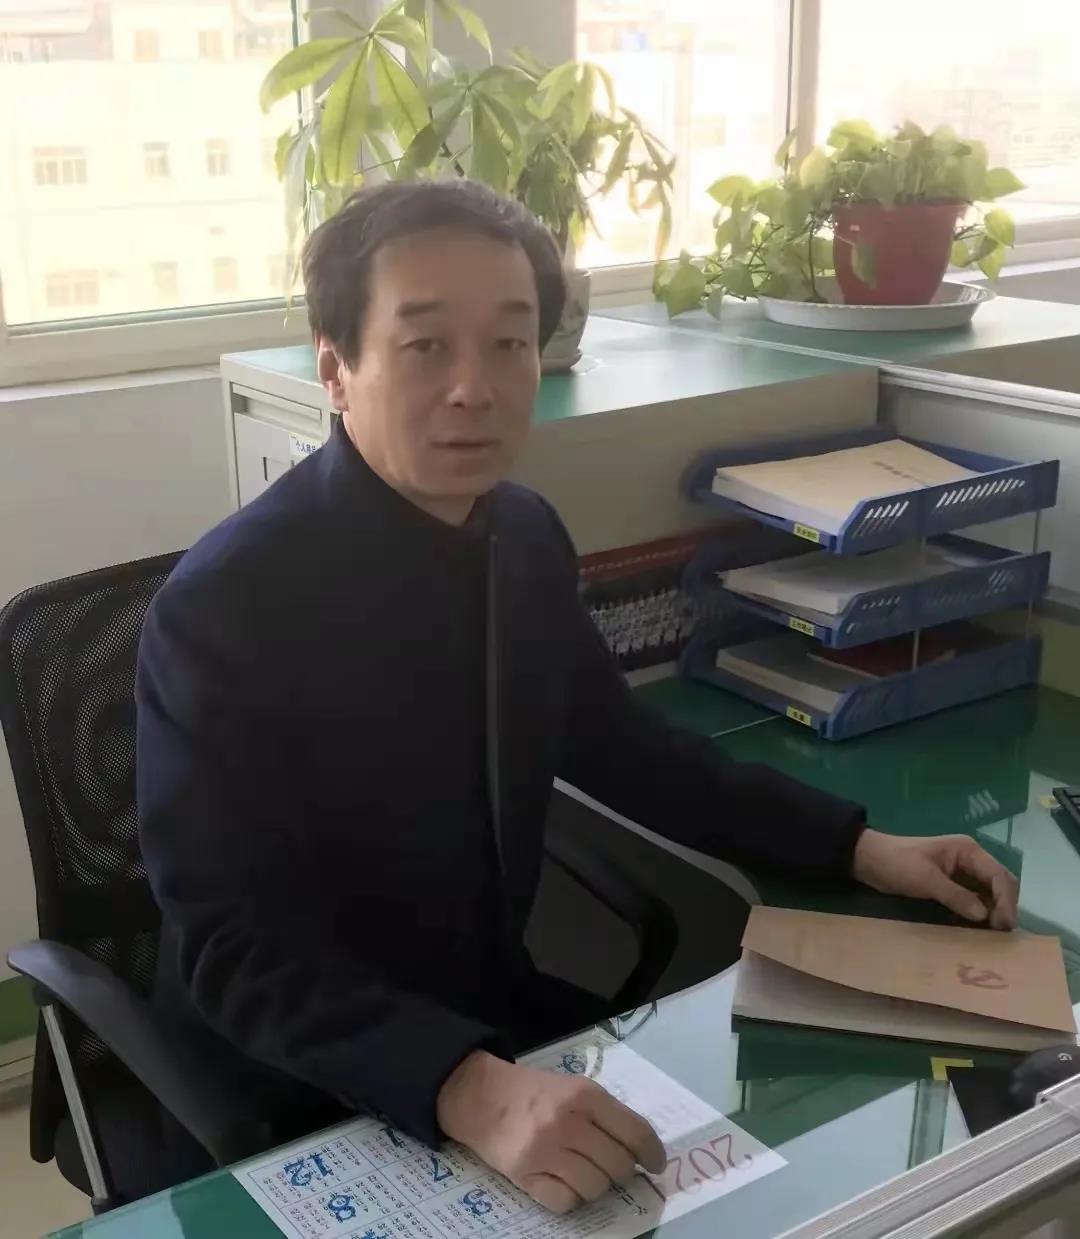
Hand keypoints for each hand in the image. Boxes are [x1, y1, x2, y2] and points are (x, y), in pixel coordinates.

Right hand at [437, 1050, 665, 1213]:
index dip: (653, 1154)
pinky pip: (566, 1202)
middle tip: (612, 1166)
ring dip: (596, 1185)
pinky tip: (562, 1181)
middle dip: (622, 1171)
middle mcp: (568, 1122)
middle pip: (619, 1166)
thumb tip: (641, 1149)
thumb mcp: (573, 1087)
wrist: (481, 1095)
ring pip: (595, 1187)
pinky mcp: (525, 1174)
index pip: (636, 1133)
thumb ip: (605, 1113)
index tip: (656, 1164)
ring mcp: (545, 1150)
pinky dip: (571, 1198)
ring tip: (583, 1171)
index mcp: (585, 1095)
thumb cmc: (535, 1092)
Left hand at [852, 829, 1017, 930]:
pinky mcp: (954, 885)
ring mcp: (963, 873)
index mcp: (968, 850)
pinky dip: (982, 913)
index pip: (998, 875)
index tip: (1006, 924)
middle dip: (1005, 906)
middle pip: (1000, 884)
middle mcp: (971, 860)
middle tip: (1002, 932)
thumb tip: (984, 915)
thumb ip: (955, 895)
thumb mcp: (924, 879)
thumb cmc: (897, 863)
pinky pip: (975, 900)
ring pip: (990, 893)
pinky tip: (982, 928)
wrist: (870, 860)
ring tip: (996, 934)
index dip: (1006, 900)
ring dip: (996, 911)